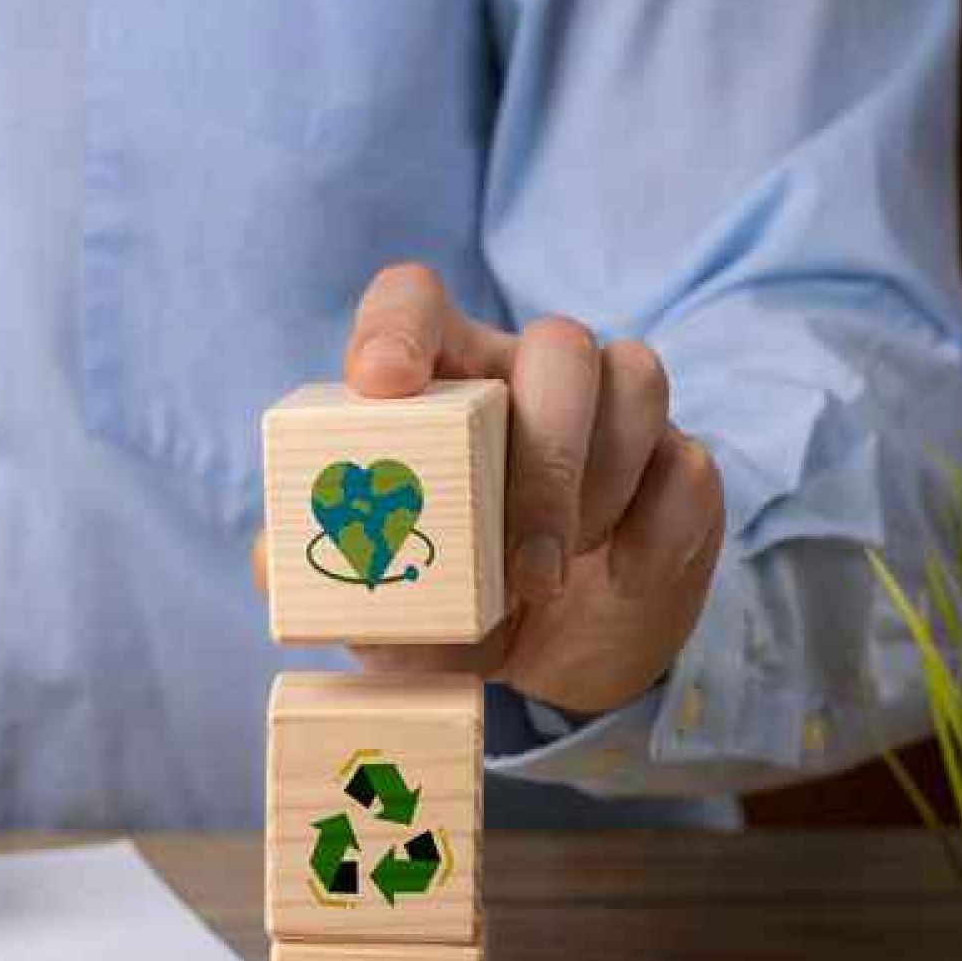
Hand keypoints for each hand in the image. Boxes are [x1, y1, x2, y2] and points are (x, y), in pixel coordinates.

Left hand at [256, 263, 723, 714]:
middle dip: (545, 457)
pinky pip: (688, 465)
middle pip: (557, 344)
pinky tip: (619, 578)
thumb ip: (323, 573)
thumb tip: (272, 561)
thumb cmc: (445, 605)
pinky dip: (655, 530)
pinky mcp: (676, 469)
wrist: (546, 660)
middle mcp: (529, 376)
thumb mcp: (376, 600)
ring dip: (598, 487)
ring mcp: (614, 416)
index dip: (399, 326)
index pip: (415, 300)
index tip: (383, 384)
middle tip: (524, 566)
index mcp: (442, 382)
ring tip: (555, 576)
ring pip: (635, 382)